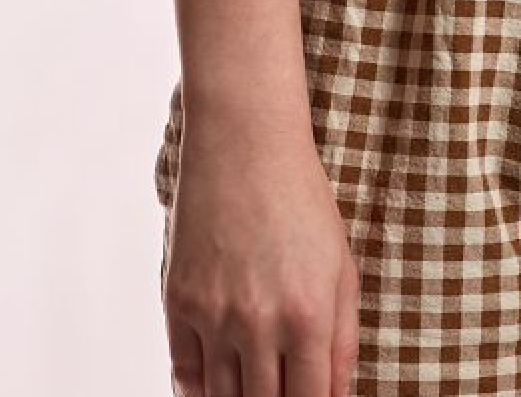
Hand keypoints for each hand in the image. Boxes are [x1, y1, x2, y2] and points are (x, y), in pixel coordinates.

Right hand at [162, 114, 360, 396]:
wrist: (245, 148)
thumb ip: (342, 337)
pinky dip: (199, 392)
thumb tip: (336, 392)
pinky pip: (184, 376)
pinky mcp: (178, 306)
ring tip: (254, 388)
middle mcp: (258, 323)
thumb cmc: (301, 203)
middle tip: (282, 391)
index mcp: (308, 313)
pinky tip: (216, 389)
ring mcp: (213, 317)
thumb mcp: (341, 266)